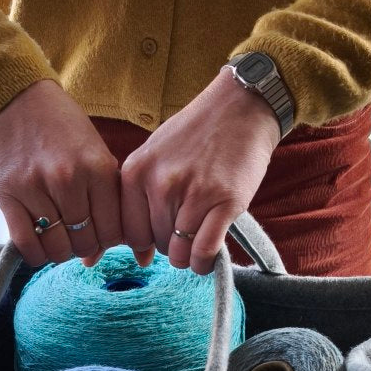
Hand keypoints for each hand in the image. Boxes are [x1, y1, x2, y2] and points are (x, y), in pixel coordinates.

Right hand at [0, 80, 121, 266]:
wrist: (19, 102)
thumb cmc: (64, 132)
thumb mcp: (96, 156)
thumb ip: (106, 202)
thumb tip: (99, 258)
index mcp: (98, 168)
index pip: (112, 231)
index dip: (108, 240)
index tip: (100, 234)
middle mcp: (68, 179)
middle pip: (85, 242)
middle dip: (85, 246)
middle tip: (78, 235)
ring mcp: (35, 187)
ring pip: (57, 247)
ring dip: (60, 251)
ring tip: (58, 237)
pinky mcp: (7, 195)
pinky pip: (26, 243)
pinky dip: (35, 254)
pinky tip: (39, 244)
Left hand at [120, 69, 281, 274]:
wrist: (240, 108)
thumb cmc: (196, 135)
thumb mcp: (154, 157)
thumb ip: (140, 200)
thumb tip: (140, 258)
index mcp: (136, 172)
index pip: (130, 233)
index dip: (145, 242)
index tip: (160, 235)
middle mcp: (160, 183)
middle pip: (156, 243)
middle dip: (170, 243)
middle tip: (187, 228)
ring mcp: (193, 193)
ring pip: (179, 252)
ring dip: (189, 255)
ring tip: (199, 241)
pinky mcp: (225, 202)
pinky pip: (204, 250)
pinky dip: (204, 262)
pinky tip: (208, 257)